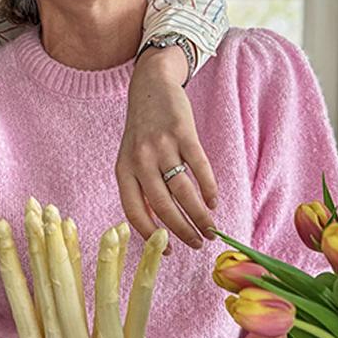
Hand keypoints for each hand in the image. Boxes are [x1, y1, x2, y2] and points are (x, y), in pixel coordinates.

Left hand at [117, 46, 217, 250]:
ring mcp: (162, 146)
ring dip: (200, 216)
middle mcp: (140, 160)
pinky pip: (199, 168)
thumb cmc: (143, 130)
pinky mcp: (183, 133)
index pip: (134, 212)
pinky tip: (214, 202)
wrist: (151, 86)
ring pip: (184, 191)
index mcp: (124, 170)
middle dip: (183, 231)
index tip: (169, 251)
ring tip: (211, 229)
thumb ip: (141, 187)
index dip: (152, 235)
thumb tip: (158, 225)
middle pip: (163, 206)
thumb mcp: (131, 157)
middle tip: (199, 244)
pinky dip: (209, 189)